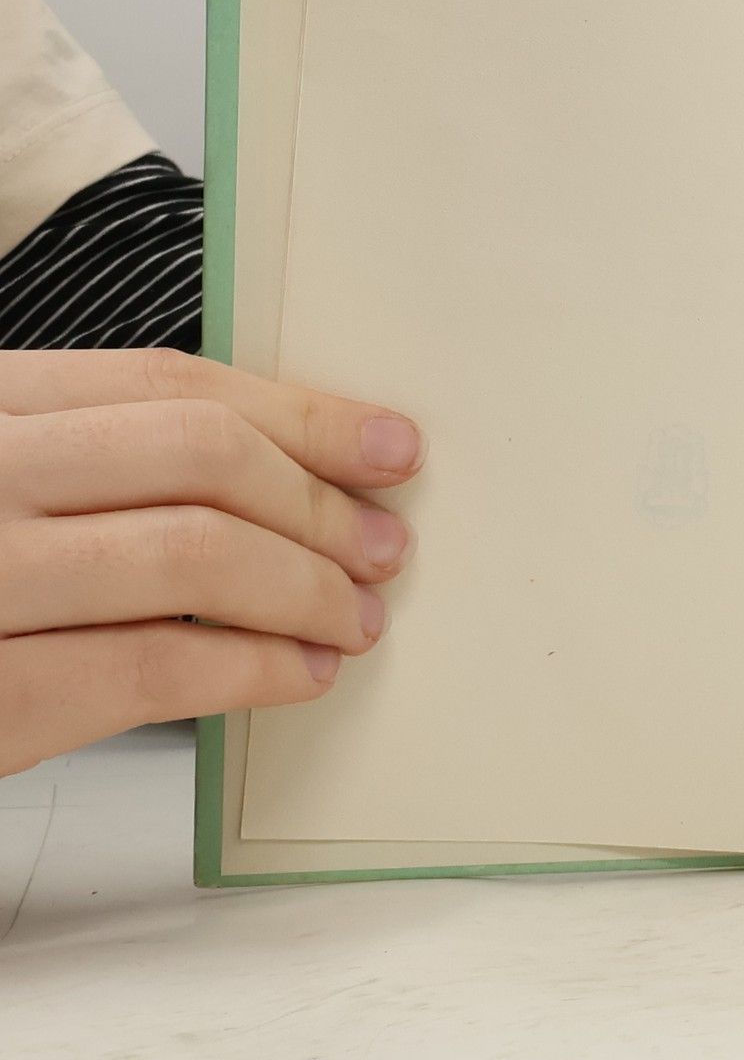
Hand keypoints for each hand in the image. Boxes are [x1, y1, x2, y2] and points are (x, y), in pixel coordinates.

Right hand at [0, 348, 422, 775]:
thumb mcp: (7, 479)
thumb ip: (101, 459)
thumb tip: (290, 466)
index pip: (170, 384)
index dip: (302, 414)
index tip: (388, 446)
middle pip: (198, 457)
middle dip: (317, 504)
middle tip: (384, 546)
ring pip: (191, 556)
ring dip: (306, 590)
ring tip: (354, 617)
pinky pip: (149, 668)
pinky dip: (252, 670)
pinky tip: (298, 675)